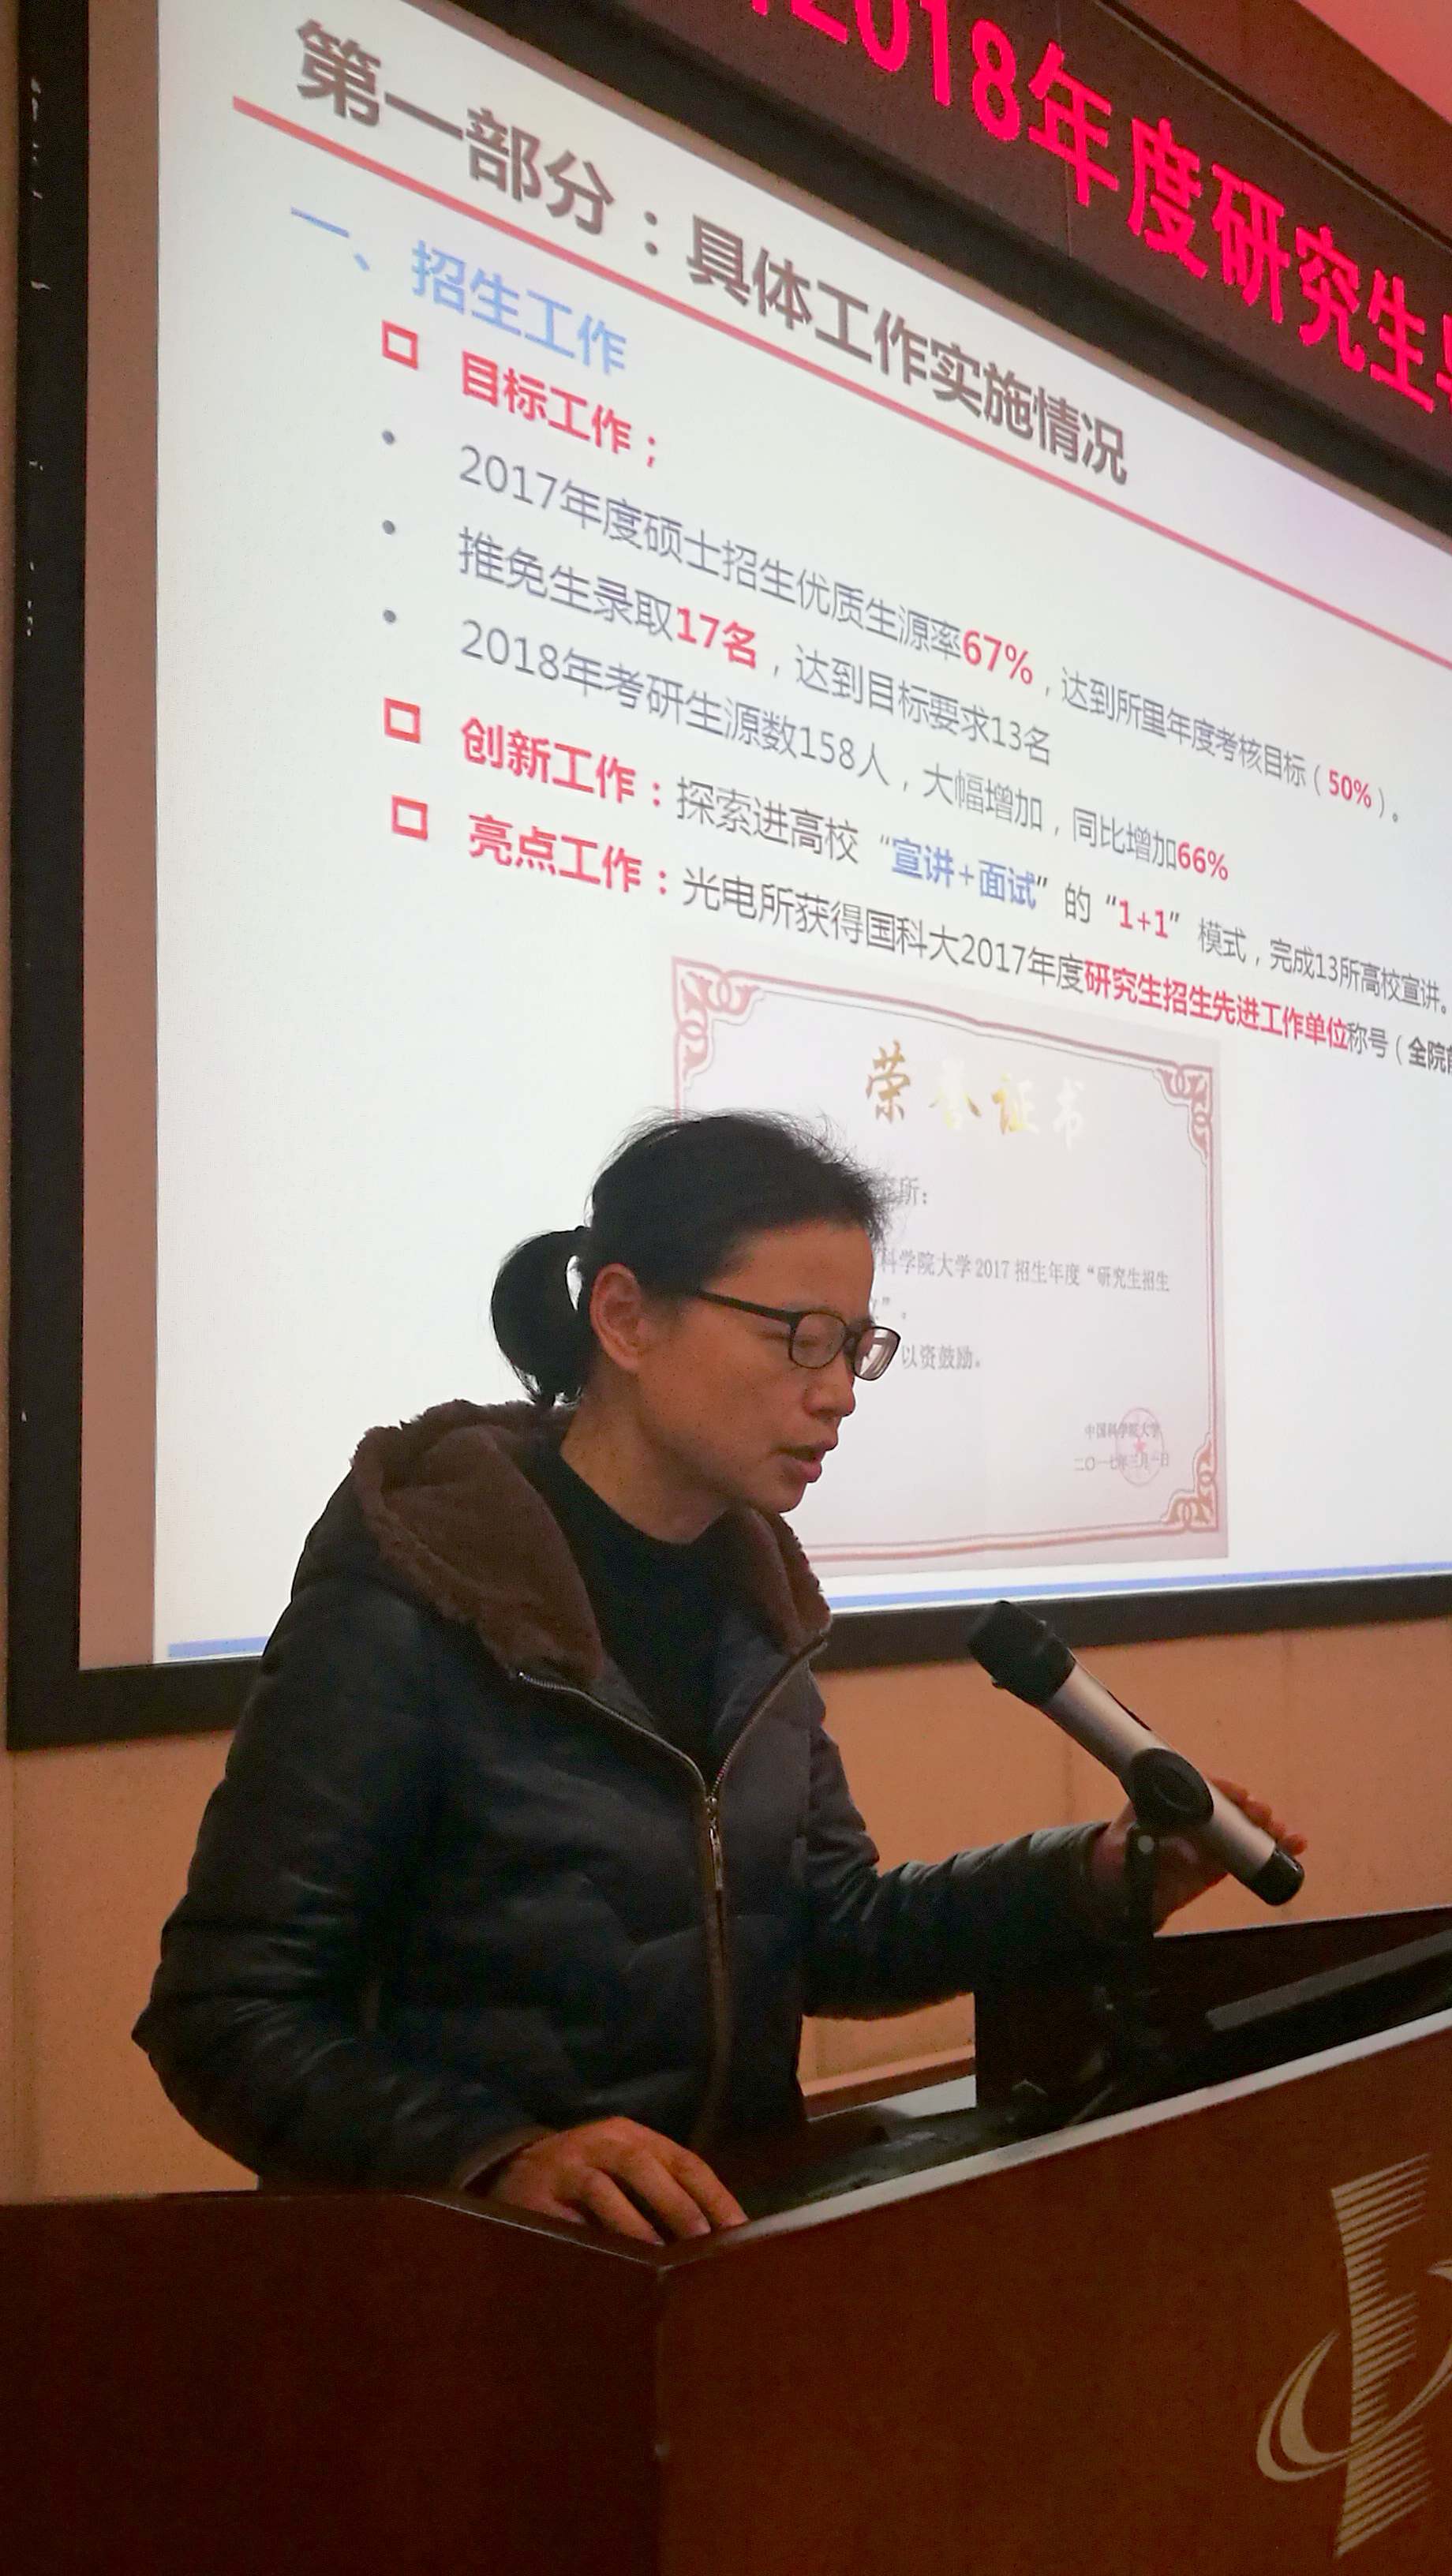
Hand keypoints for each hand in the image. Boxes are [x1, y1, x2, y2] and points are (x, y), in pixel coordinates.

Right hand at [485, 2115, 747, 2245]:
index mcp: (631, 2135)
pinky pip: (565, 2221)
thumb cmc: (587, 2179)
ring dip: (634, 2225)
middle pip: (643, 2167)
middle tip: (704, 2243)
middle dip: (677, 2205)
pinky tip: (609, 2265)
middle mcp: (599, 2143)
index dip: (714, 2195)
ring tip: (660, 2260)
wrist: (510, 2171)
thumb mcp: (625, 2171)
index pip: (684, 2160)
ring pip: (603, 2190)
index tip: (740, 2230)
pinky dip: (588, 2240)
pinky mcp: (534, 2198)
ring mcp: (564, 2168)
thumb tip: (718, 2236)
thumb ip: (664, 2193)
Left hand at [1089, 1777, 1306, 1927]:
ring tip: (1286, 1835)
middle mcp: (1198, 1814)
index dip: (1224, 1789)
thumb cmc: (1118, 1856)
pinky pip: (1251, 1850)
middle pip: (1232, 1805)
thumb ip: (1135, 1848)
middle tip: (1262, 1816)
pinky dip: (1275, 1848)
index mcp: (1173, 1802)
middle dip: (1251, 1808)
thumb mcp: (1121, 1849)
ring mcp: (1213, 1836)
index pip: (1204, 1787)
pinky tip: (1296, 1846)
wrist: (1122, 1887)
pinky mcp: (1223, 1859)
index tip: (1239, 1796)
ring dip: (1270, 1828)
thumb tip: (1152, 1847)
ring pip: (1247, 1826)